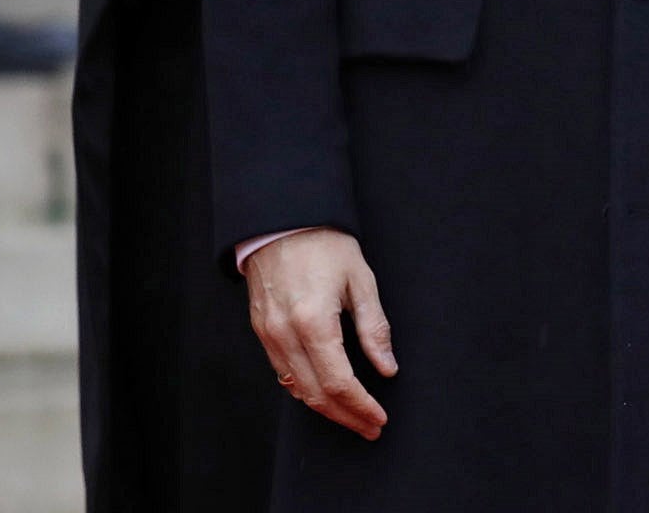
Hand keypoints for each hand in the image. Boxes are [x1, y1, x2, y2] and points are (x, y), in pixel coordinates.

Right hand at [245, 228, 395, 439]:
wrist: (281, 222)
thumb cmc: (325, 244)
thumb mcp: (361, 280)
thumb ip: (374, 328)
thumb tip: (387, 367)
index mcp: (314, 322)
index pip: (339, 382)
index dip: (360, 406)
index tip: (379, 418)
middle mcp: (286, 335)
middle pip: (316, 394)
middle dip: (346, 416)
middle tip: (370, 426)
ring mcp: (269, 336)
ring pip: (296, 389)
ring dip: (326, 409)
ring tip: (353, 417)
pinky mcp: (261, 332)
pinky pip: (283, 373)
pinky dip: (305, 389)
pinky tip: (325, 394)